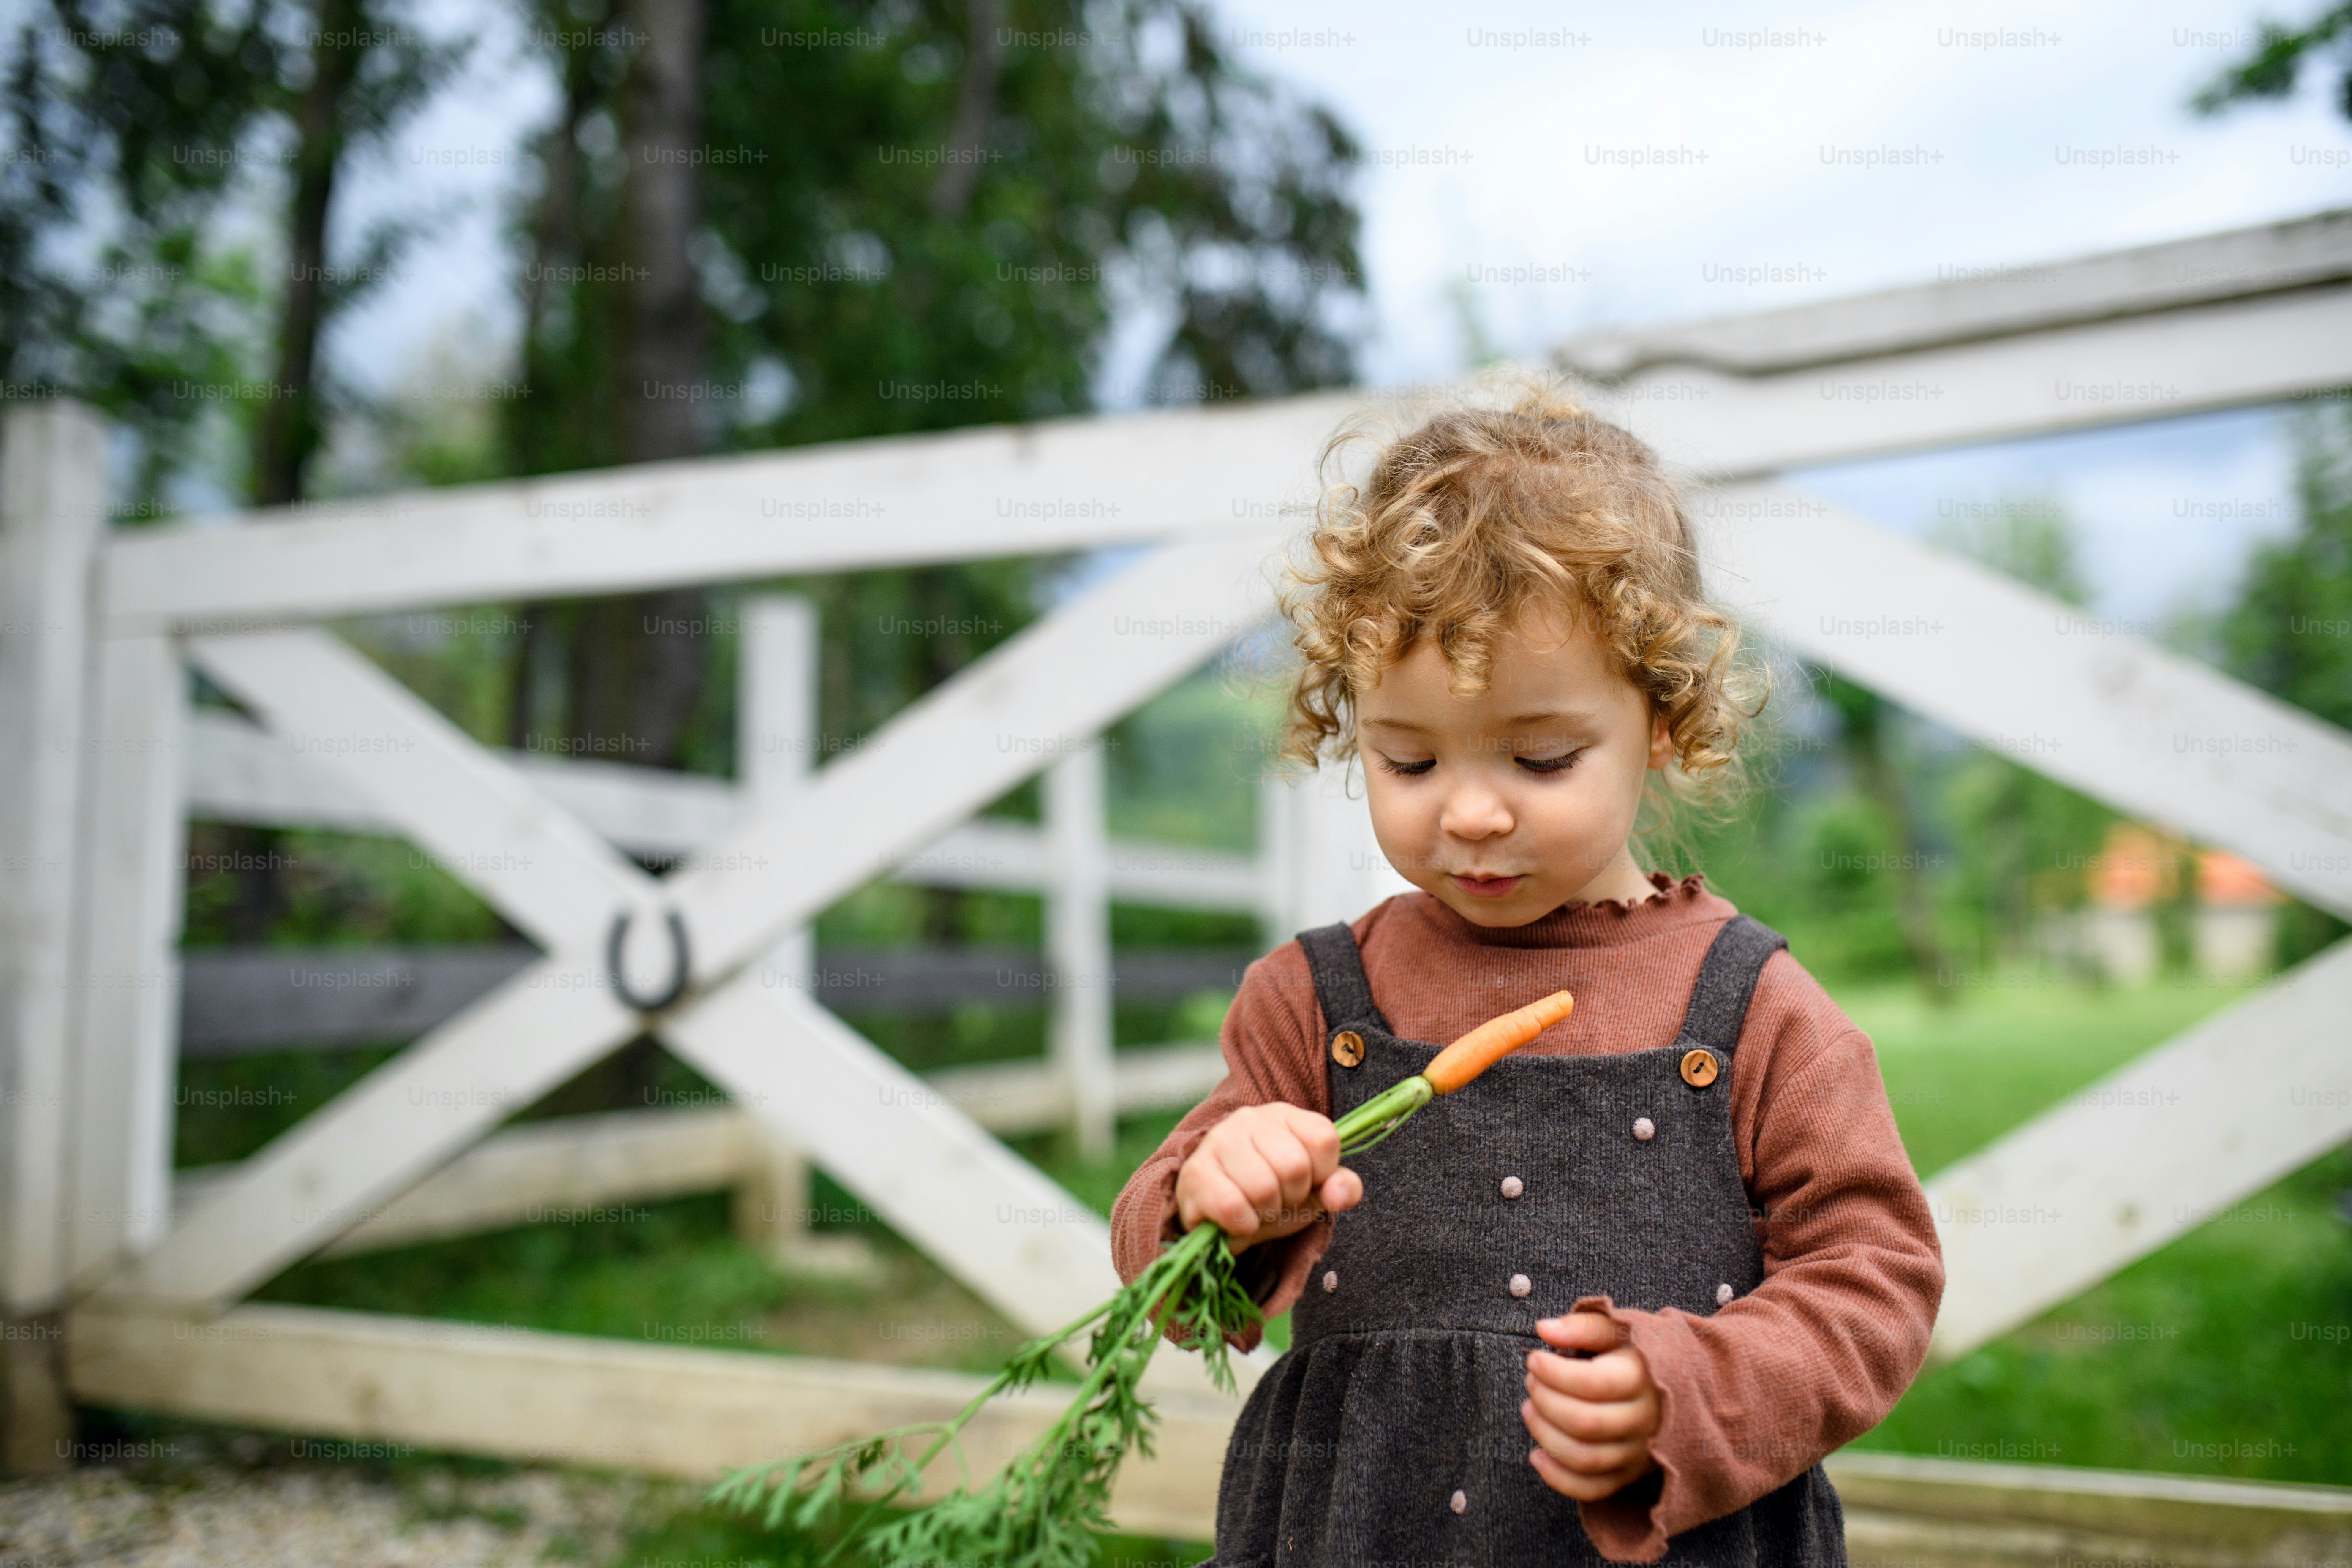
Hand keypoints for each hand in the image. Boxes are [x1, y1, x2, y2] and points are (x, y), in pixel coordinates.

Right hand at [1174, 1102, 1361, 1250]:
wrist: (1219, 1220)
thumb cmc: (1271, 1198)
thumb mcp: (1314, 1192)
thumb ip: (1341, 1187)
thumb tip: (1338, 1194)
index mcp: (1284, 1115)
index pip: (1324, 1139)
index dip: (1321, 1174)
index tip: (1303, 1183)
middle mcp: (1249, 1118)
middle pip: (1295, 1166)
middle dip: (1291, 1198)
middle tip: (1275, 1200)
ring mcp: (1218, 1141)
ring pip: (1263, 1188)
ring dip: (1265, 1213)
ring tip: (1254, 1208)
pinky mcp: (1194, 1172)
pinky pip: (1232, 1206)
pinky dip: (1242, 1226)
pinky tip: (1236, 1221)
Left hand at [1522, 1311, 1660, 1500]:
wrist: (1682, 1387)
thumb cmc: (1639, 1354)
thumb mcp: (1618, 1329)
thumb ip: (1583, 1327)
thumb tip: (1543, 1329)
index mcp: (1643, 1379)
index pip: (1593, 1384)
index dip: (1555, 1373)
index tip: (1535, 1359)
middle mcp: (1646, 1420)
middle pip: (1585, 1423)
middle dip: (1546, 1401)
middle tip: (1531, 1381)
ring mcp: (1640, 1452)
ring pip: (1585, 1458)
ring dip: (1546, 1435)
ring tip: (1530, 1408)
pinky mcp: (1630, 1474)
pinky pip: (1592, 1488)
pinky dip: (1558, 1478)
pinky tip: (1537, 1455)